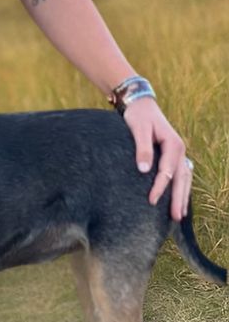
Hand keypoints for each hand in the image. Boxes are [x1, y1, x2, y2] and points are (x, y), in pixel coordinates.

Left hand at [122, 97, 190, 220]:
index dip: (160, 187)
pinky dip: (180, 187)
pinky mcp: (172, 155)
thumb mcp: (139, 129)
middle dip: (179, 198)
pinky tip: (178, 199)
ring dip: (182, 196)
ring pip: (184, 178)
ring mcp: (177, 153)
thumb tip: (144, 170)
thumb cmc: (138, 116)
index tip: (152, 201)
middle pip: (182, 178)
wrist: (140, 103)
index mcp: (173, 144)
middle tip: (176, 218)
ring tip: (179, 215)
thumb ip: (142, 149)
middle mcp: (179, 150)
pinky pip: (180, 174)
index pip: (168, 171)